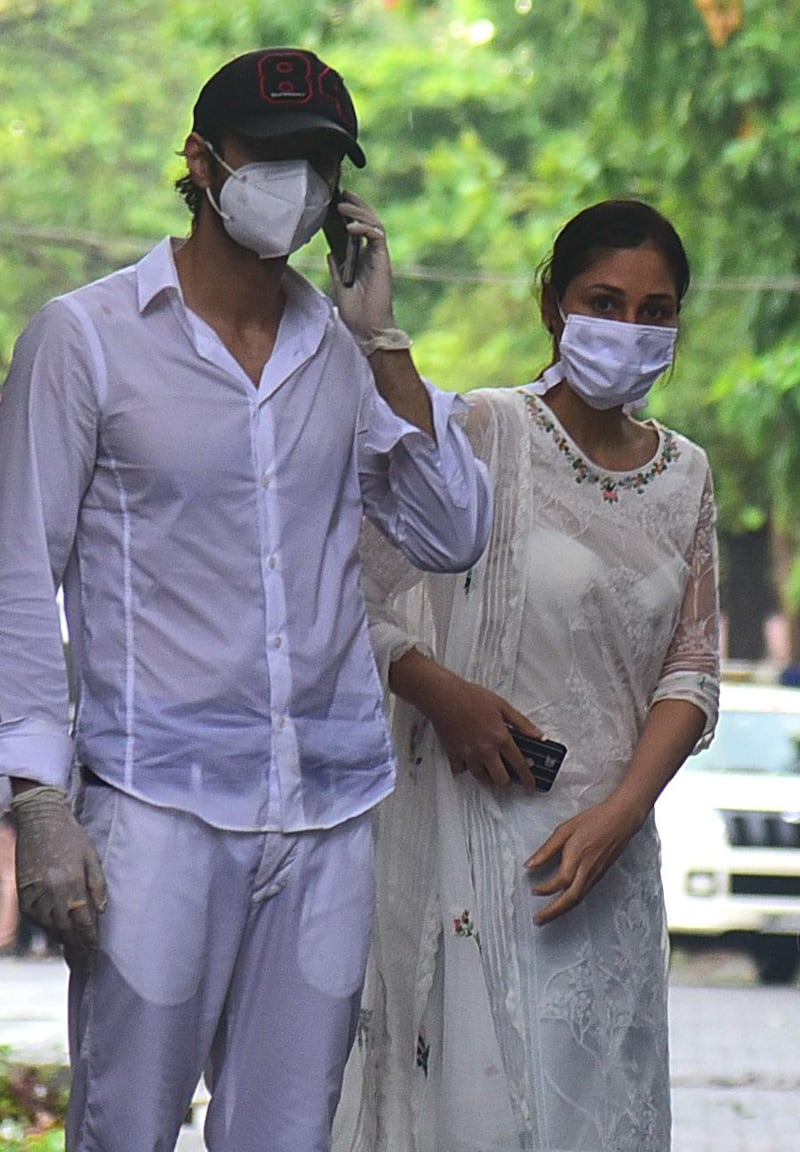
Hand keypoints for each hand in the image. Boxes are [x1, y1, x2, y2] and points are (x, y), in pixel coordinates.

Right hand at [12, 785, 106, 950]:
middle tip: (84, 953)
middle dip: (75, 942)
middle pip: (64, 928)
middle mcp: (52, 892)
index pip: (82, 921)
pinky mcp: (22, 891)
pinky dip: (44, 924)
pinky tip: (53, 926)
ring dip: (60, 935)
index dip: (89, 937)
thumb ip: (98, 885)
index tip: (94, 947)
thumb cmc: (70, 836)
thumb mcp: (91, 857)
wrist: (40, 819)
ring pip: (47, 925)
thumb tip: (101, 910)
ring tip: (71, 942)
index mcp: (72, 883)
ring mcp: (34, 892)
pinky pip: (33, 916)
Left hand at [326, 192, 397, 342]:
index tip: (336, 201)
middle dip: (356, 205)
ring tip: (342, 205)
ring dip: (359, 212)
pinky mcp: (383, 260)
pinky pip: (377, 236)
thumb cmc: (356, 312)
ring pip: (374, 224)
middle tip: (342, 193)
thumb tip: (331, 252)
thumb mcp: (340, 285)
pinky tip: (350, 226)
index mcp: (363, 259)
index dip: (350, 213)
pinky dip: (364, 228)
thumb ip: (337, 268)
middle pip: (368, 221)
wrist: (367, 328)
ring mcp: (378, 257)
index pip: (358, 229)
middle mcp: (372, 255)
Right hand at [425, 673, 543, 790]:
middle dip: (506, 781)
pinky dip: (465, 769)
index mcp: (501, 738)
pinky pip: (460, 770)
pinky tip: (468, 762)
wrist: (444, 696)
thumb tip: (538, 736)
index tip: (531, 785)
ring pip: (481, 778)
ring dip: (488, 777)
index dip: (527, 778)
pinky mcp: (454, 754)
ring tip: (490, 771)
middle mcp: (486, 750)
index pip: (519, 764)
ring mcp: (469, 755)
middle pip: (500, 779)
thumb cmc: (471, 697)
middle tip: (508, 777)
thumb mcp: (503, 706)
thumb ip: (522, 723)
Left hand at [525, 794, 643, 924]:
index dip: (546, 889)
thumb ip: (547, 849)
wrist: (621, 819)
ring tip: (547, 916)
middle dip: (553, 912)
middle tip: (538, 920)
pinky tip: (564, 903)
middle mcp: (587, 869)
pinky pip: (584, 893)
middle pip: (570, 898)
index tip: (533, 891)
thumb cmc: (593, 820)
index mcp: (577, 856)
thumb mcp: (565, 829)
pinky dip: (572, 902)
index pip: (560, 881)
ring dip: (562, 911)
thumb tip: (529, 864)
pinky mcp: (600, 875)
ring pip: (578, 899)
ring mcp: (596, 874)